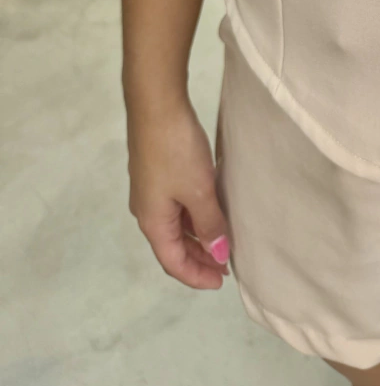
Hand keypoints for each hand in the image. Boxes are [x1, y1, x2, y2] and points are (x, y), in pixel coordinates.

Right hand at [126, 94, 230, 288]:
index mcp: (152, 220)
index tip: (221, 282)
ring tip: (223, 242)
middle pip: (173, 246)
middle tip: (226, 266)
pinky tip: (212, 211)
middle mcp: (147, 210)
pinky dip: (195, 216)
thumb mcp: (199, 190)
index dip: (196, 276)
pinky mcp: (159, 172)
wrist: (156, 104)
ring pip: (176, 225)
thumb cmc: (176, 150)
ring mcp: (151, 190)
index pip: (173, 262)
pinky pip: (177, 206)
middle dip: (198, 259)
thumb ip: (210, 223)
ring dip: (198, 237)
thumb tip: (218, 255)